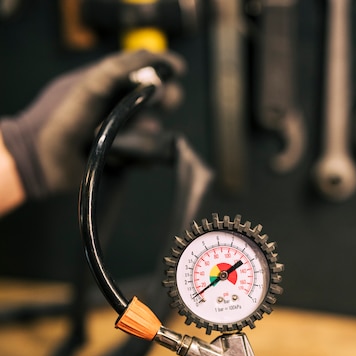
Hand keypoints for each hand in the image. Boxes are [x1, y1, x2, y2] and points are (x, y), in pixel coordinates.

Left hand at [0, 49, 183, 200]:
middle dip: (165, 97)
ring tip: (145, 132)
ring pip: (152, 128)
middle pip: (153, 98)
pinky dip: (147, 156)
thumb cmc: (58, 117)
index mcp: (107, 84)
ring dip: (152, 130)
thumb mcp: (87, 87)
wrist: (41, 160)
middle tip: (169, 100)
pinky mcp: (121, 158)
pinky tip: (138, 156)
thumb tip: (147, 60)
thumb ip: (115, 71)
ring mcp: (120, 133)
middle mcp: (117, 106)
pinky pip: (145, 156)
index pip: (141, 68)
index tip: (179, 69)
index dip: (161, 66)